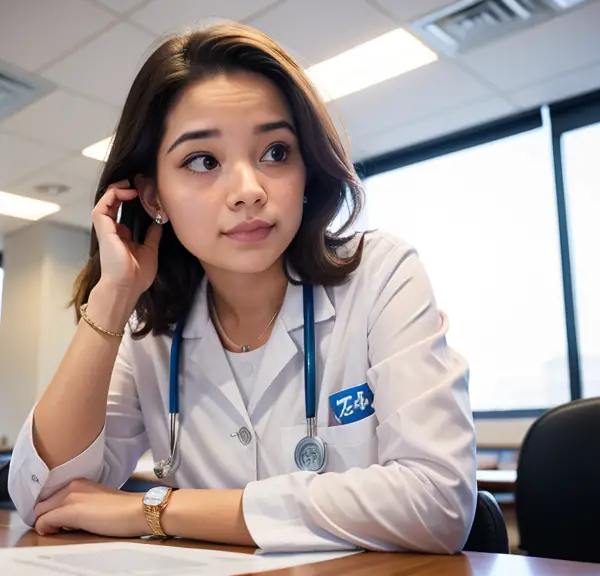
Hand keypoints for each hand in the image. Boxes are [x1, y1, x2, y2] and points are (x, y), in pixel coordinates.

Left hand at [33, 479, 147, 537]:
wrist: (137, 510)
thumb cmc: (123, 510)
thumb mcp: (96, 501)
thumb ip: (80, 503)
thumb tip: (64, 519)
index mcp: (79, 482)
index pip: (50, 497)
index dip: (50, 511)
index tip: (57, 521)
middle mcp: (72, 486)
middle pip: (41, 504)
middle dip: (44, 518)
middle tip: (57, 529)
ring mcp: (70, 497)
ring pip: (40, 512)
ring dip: (46, 523)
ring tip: (62, 531)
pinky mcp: (71, 511)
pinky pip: (43, 522)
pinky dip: (46, 530)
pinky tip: (60, 533)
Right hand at [93, 179, 161, 296]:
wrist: (126, 287)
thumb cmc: (137, 275)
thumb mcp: (150, 251)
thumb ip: (152, 236)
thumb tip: (159, 223)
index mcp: (122, 237)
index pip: (122, 213)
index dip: (131, 202)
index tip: (144, 194)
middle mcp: (112, 232)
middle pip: (113, 205)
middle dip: (122, 192)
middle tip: (136, 183)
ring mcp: (106, 230)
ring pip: (105, 203)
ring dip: (116, 190)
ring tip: (130, 184)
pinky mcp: (103, 229)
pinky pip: (102, 207)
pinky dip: (112, 196)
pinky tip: (127, 192)